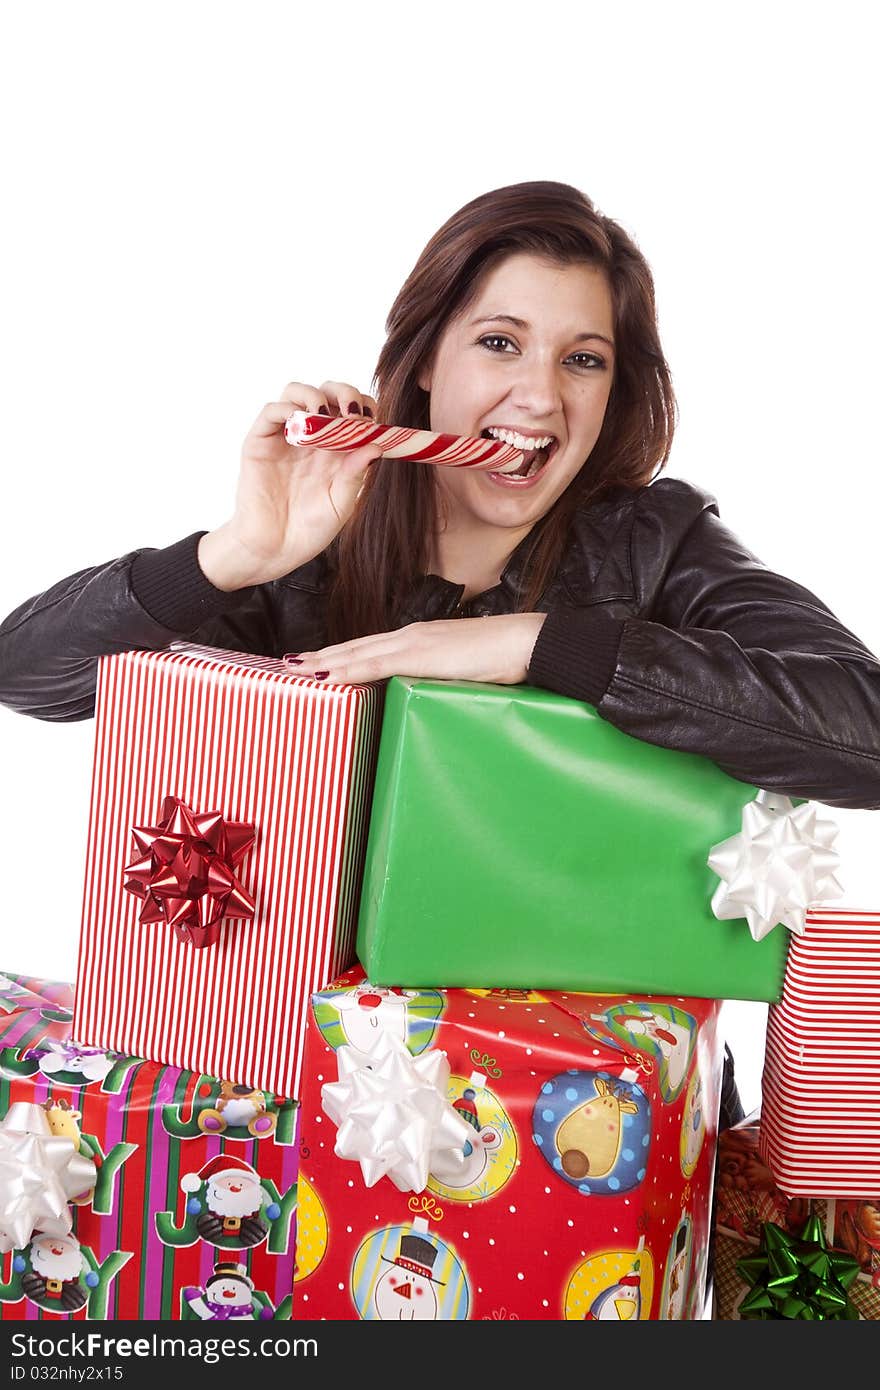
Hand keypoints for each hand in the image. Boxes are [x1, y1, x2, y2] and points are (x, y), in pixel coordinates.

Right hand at [199, 380, 380, 590]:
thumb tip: (376, 445)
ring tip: (324, 414)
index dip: (365, 407)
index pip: (353, 411)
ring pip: (296, 393)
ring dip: (313, 395)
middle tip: (352, 413)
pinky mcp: (260, 442)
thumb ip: (356, 475)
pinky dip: (286, 409)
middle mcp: (312, 437)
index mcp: (337, 448)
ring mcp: (285, 437)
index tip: (373, 420)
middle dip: (344, 393)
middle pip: (327, 393)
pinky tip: (300, 427)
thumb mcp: (341, 504)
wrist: (275, 550)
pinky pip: (271, 411)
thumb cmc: (310, 530)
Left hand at [284, 613, 547, 684]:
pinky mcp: (422, 655)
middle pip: (355, 647)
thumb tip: (429, 698)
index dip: (339, 654)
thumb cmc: (504, 657)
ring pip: (358, 653)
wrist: (526, 642)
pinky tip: (329, 677)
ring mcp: (415, 642)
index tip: (312, 662)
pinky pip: (377, 663)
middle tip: (288, 666)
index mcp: (419, 639)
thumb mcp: (463, 671)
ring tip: (295, 671)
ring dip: (324, 662)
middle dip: (320, 657)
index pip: (369, 647)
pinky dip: (350, 669)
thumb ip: (441, 680)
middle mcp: (410, 635)